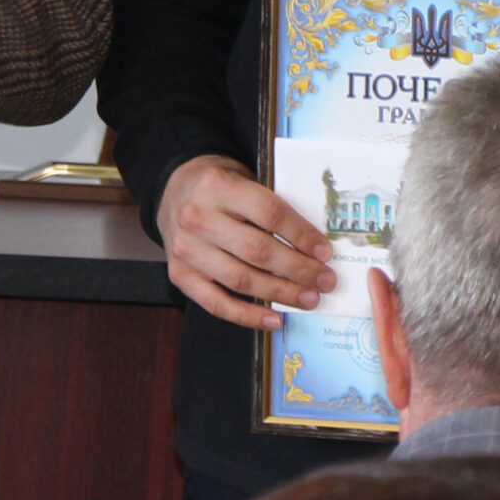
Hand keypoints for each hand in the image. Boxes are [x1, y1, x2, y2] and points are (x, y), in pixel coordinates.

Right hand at [155, 154, 335, 329]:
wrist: (174, 191)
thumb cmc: (219, 187)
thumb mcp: (243, 179)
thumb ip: (270, 206)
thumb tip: (313, 246)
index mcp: (218, 185)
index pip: (269, 213)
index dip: (300, 235)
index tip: (325, 252)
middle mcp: (198, 217)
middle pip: (257, 250)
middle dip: (298, 270)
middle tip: (325, 281)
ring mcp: (186, 249)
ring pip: (241, 280)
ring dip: (280, 293)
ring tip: (309, 299)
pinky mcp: (179, 274)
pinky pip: (216, 303)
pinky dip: (247, 316)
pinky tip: (274, 319)